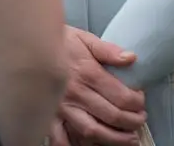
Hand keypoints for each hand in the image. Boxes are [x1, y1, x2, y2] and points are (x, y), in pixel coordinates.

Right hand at [54, 26, 146, 145]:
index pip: (120, 95)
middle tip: (141, 120)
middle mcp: (76, 93)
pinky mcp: (49, 115)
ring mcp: (62, 107)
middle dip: (130, 121)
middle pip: (110, 115)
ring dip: (113, 138)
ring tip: (128, 139)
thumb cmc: (60, 41)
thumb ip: (109, 50)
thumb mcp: (86, 38)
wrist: (32, 44)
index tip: (142, 101)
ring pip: (91, 130)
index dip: (136, 102)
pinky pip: (61, 138)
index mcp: (88, 72)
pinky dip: (73, 145)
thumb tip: (131, 58)